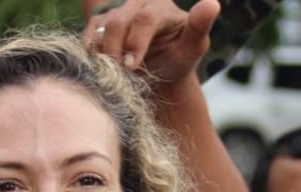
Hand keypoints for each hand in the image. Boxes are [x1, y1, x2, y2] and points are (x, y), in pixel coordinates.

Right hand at [85, 0, 217, 81]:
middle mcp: (137, 2)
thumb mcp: (193, 48)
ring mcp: (116, 11)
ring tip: (110, 74)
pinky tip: (98, 68)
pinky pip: (89, 34)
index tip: (132, 67)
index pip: (146, 19)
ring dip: (102, 53)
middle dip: (117, 51)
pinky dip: (91, 52)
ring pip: (101, 27)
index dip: (137, 43)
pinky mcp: (99, 23)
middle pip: (119, 21)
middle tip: (120, 75)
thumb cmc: (177, 61)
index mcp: (161, 5)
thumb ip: (200, 27)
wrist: (156, 74)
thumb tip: (212, 4)